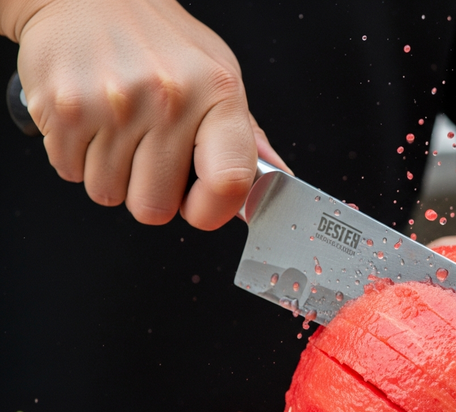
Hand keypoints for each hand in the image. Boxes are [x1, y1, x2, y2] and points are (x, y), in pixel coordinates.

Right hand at [6, 0, 289, 229]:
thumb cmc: (161, 41)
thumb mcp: (220, 76)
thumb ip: (246, 136)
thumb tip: (276, 178)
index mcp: (218, 93)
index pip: (229, 182)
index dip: (212, 211)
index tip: (201, 206)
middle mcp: (169, 98)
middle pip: (154, 208)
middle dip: (149, 193)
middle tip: (149, 155)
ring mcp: (114, 105)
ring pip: (108, 194)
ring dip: (111, 173)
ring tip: (119, 129)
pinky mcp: (64, 109)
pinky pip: (70, 173)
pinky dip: (77, 157)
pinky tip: (92, 121)